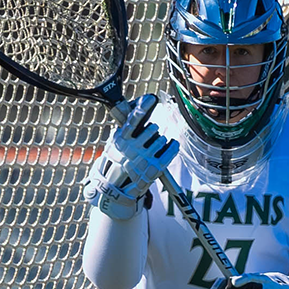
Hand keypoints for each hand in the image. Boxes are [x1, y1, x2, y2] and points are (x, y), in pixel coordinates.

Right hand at [84, 94, 174, 219]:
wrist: (115, 189)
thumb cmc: (117, 162)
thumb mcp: (115, 144)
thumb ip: (126, 129)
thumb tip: (139, 108)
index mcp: (121, 140)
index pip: (133, 120)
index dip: (142, 108)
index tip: (151, 99)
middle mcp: (133, 148)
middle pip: (152, 129)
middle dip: (152, 131)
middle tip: (148, 136)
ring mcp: (144, 159)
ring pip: (161, 139)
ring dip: (160, 141)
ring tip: (153, 147)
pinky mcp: (155, 169)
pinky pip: (170, 151)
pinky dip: (173, 146)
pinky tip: (171, 145)